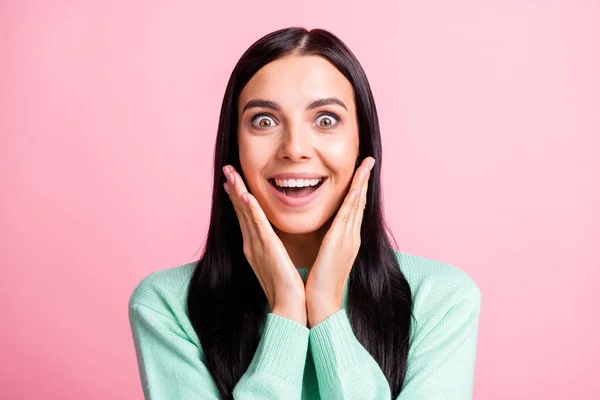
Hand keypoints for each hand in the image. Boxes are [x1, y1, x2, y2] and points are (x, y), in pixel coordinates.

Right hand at [223, 165, 306, 325]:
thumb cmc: (286, 288)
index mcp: (255, 246)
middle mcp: (251, 243)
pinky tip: (244, 194)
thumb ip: (273, 248)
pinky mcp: (266, 248)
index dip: (237, 197)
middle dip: (233, 188)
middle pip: (240, 210)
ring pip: (245, 212)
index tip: (232, 181)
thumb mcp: (277, 262)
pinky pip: (257, 225)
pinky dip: (249, 209)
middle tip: (226, 169)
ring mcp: (256, 245)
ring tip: (230, 173)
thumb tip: (274, 240)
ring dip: (237, 191)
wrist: (289, 307)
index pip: (244, 216)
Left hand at [305, 157, 374, 326]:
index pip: (354, 209)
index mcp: (348, 240)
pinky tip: (356, 186)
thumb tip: (327, 236)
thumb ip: (329, 244)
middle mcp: (352, 237)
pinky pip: (347, 215)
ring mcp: (349, 239)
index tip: (361, 172)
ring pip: (357, 204)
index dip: (359, 189)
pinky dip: (353, 198)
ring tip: (366, 164)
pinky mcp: (339, 243)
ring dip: (361, 183)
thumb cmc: (321, 284)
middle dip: (364, 180)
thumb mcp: (327, 258)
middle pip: (360, 202)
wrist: (322, 305)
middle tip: (369, 161)